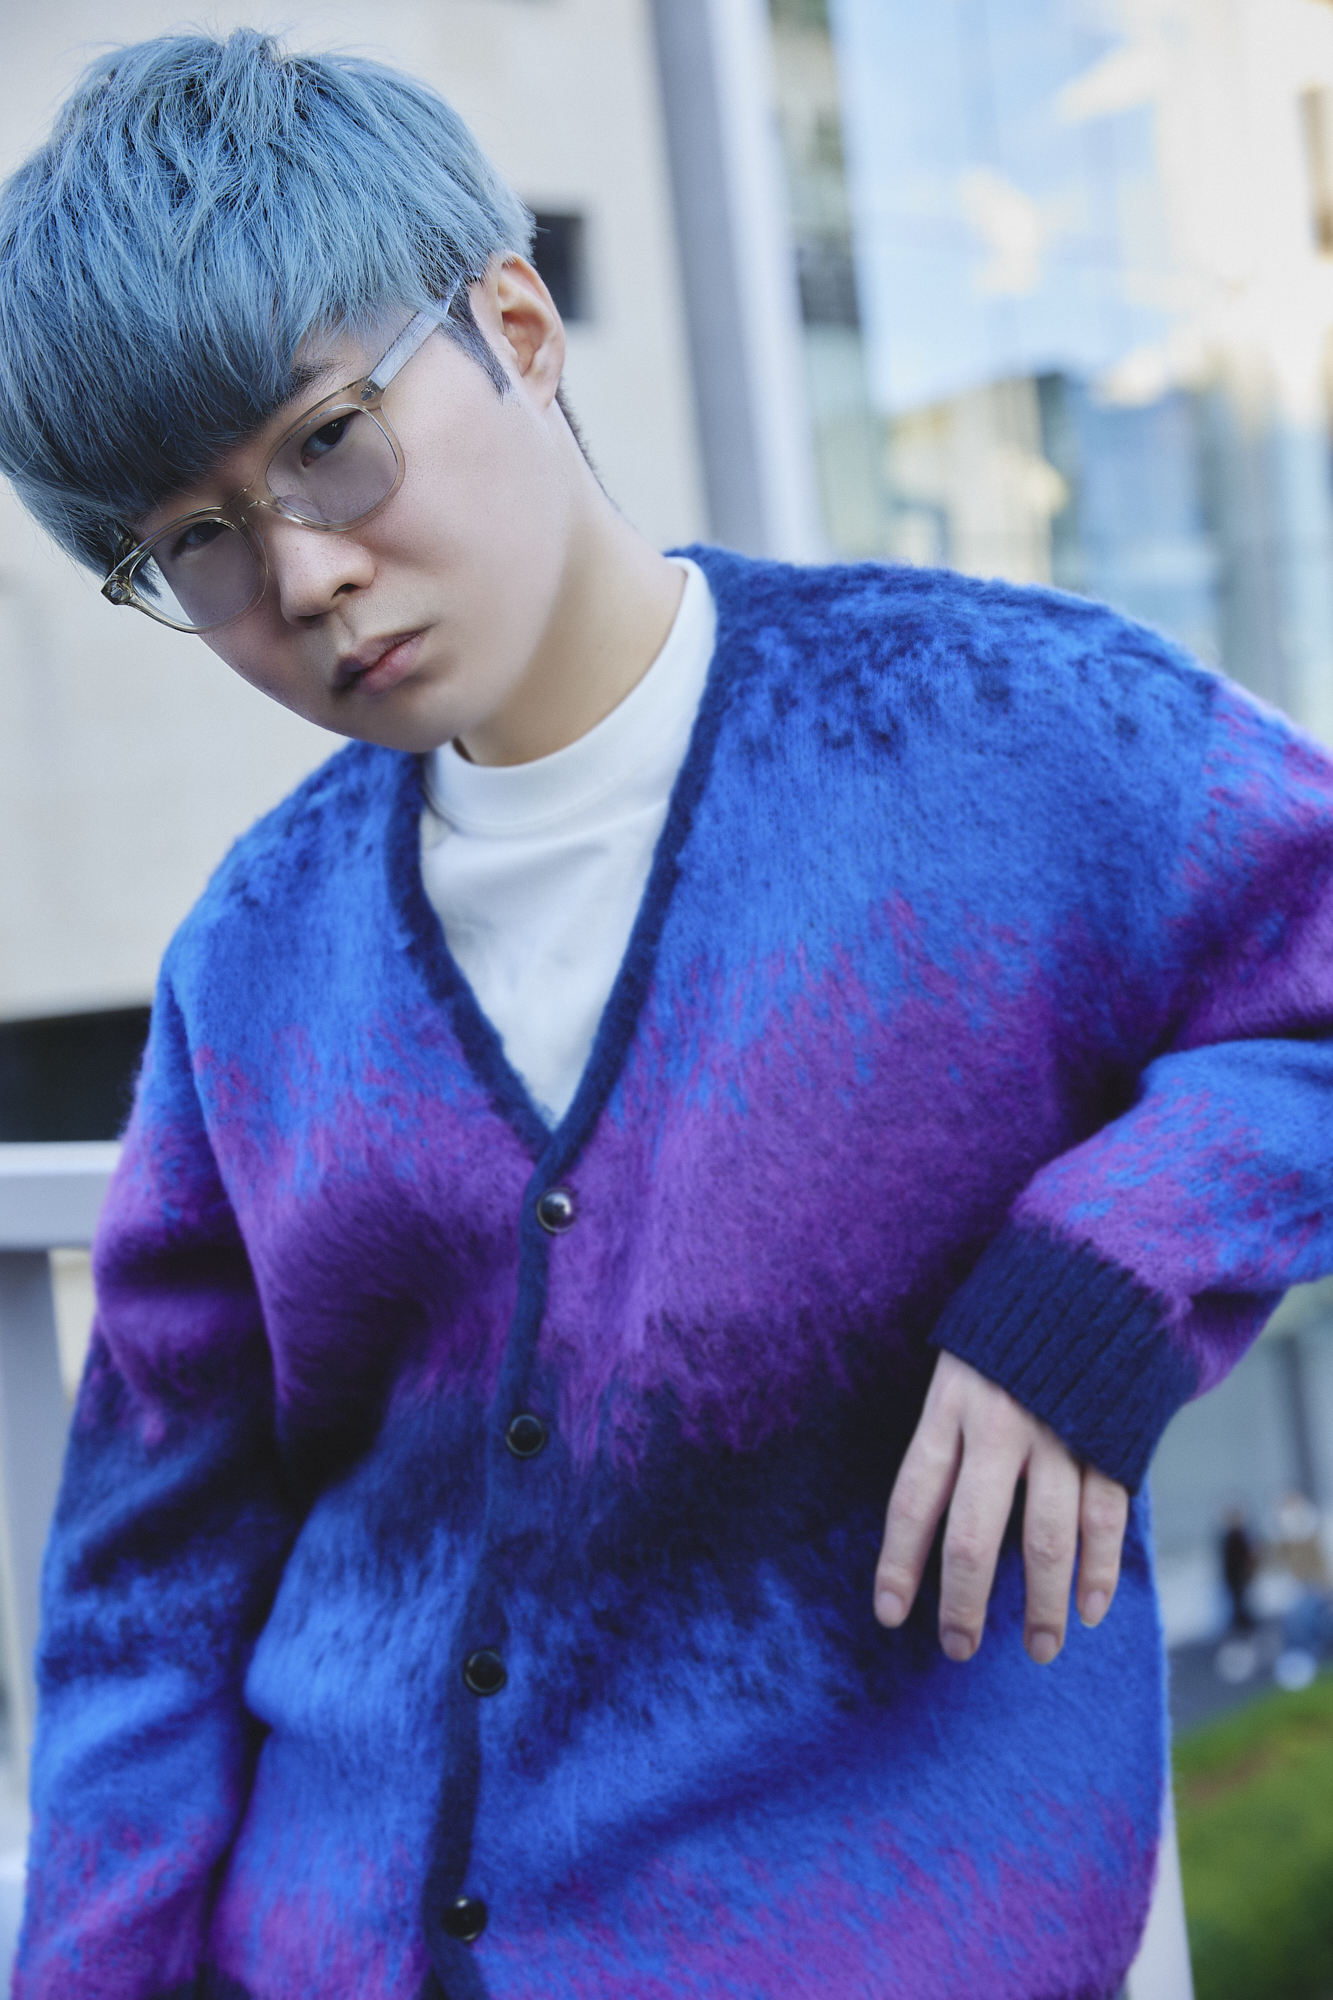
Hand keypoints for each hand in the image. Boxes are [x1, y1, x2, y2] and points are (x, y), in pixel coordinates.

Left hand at [874, 1351, 1128, 1663]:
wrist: (1086, 1276)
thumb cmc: (1005, 1341)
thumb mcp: (957, 1370)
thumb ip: (947, 1439)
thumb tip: (930, 1530)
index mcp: (949, 1407)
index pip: (913, 1499)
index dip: (899, 1563)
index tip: (889, 1614)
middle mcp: (999, 1427)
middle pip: (973, 1535)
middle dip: (964, 1603)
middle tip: (959, 1648)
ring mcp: (1059, 1436)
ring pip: (1046, 1542)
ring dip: (1042, 1607)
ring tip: (1039, 1649)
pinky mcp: (1110, 1441)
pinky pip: (1105, 1519)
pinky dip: (1100, 1572)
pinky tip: (1089, 1610)